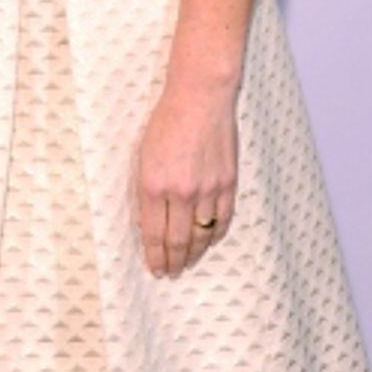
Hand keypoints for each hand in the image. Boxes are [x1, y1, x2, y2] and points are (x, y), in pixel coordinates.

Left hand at [136, 79, 236, 277]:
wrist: (200, 97)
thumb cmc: (166, 121)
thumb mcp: (144, 155)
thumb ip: (147, 190)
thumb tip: (150, 222)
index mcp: (153, 184)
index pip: (153, 233)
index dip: (155, 256)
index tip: (155, 269)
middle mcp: (180, 192)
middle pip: (177, 241)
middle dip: (172, 262)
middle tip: (170, 273)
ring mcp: (207, 189)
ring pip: (201, 235)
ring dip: (193, 254)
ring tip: (187, 264)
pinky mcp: (227, 183)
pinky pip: (222, 220)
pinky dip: (215, 236)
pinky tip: (208, 242)